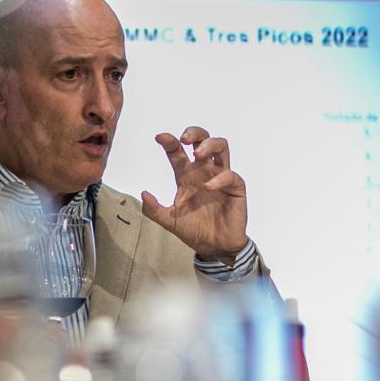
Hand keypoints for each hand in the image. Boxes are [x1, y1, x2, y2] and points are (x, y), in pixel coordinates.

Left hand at [140, 126, 248, 260]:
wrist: (214, 247)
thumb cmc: (194, 230)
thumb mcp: (169, 221)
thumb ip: (154, 210)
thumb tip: (144, 194)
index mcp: (186, 175)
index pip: (177, 152)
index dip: (169, 142)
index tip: (160, 138)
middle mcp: (203, 171)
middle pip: (203, 140)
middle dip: (194, 133)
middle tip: (184, 139)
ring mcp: (220, 177)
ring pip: (221, 147)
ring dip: (210, 145)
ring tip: (198, 154)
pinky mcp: (235, 188)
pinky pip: (230, 175)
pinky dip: (220, 178)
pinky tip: (209, 187)